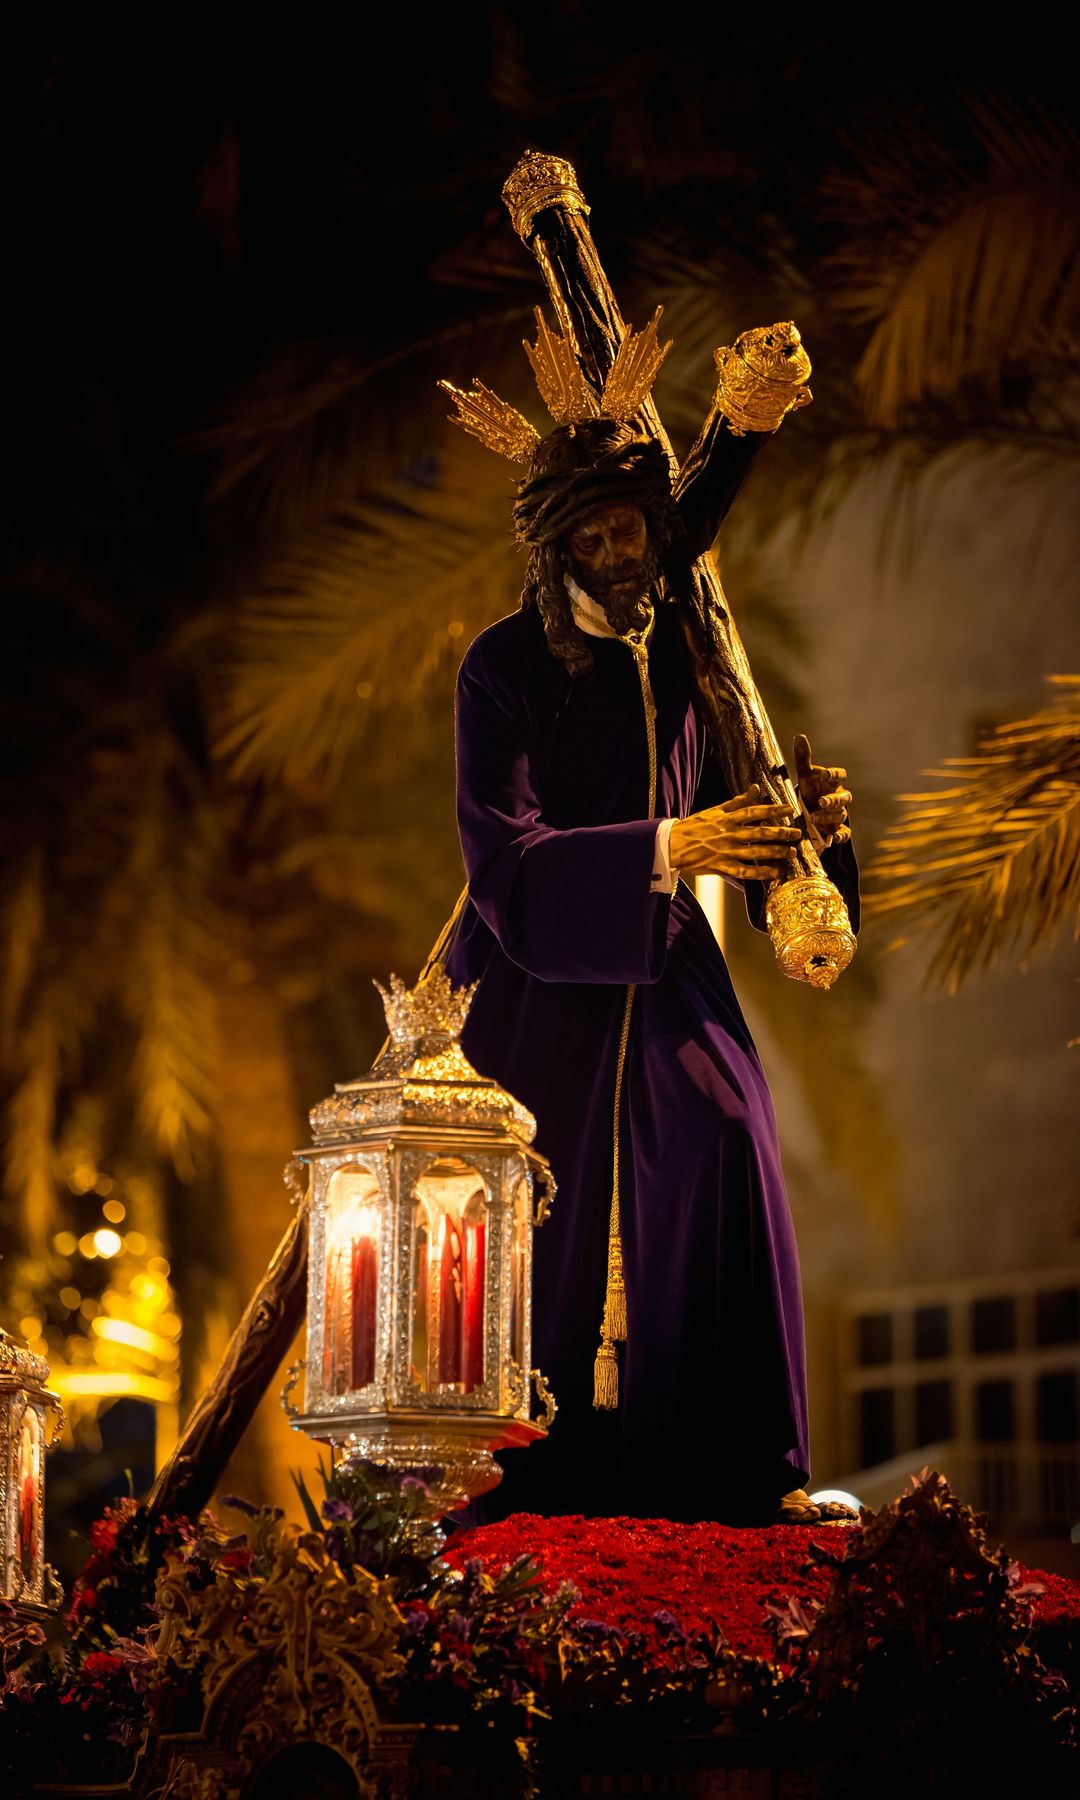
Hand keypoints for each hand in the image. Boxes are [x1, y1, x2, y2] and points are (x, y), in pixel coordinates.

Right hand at [669, 785, 800, 881]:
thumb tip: (756, 788)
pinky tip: (774, 873)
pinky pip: (744, 871)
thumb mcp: (715, 810)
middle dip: (781, 833)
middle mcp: (729, 834)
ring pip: (755, 852)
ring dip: (775, 853)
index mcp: (727, 818)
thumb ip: (738, 801)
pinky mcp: (721, 866)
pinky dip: (759, 873)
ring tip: (791, 853)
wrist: (672, 845)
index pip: (754, 812)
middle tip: (797, 834)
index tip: (790, 810)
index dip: (773, 810)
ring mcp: (726, 851)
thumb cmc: (694, 826)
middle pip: (760, 833)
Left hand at [794, 733, 851, 846]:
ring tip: (813, 818)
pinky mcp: (837, 830)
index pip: (841, 776)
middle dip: (833, 800)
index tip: (825, 774)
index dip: (834, 775)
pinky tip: (832, 838)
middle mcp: (839, 797)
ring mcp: (839, 814)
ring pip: (841, 815)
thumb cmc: (808, 790)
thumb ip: (803, 758)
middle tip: (821, 801)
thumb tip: (799, 736)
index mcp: (832, 782)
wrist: (808, 812)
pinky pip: (845, 833)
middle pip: (844, 797)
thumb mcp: (804, 775)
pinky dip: (840, 836)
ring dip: (828, 817)